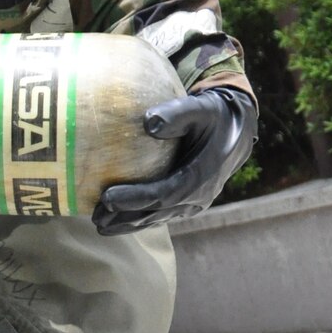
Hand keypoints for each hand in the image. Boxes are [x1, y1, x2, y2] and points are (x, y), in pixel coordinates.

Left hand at [93, 88, 256, 231]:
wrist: (235, 133)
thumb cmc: (213, 117)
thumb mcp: (199, 108)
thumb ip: (176, 114)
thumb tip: (148, 122)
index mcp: (200, 175)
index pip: (163, 193)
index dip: (135, 198)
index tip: (107, 197)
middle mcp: (197, 196)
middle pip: (156, 212)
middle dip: (125, 217)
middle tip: (96, 216)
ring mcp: (192, 204)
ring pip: (156, 219)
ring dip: (128, 224)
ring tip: (99, 224)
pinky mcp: (186, 205)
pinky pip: (160, 216)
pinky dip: (138, 220)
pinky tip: (116, 221)